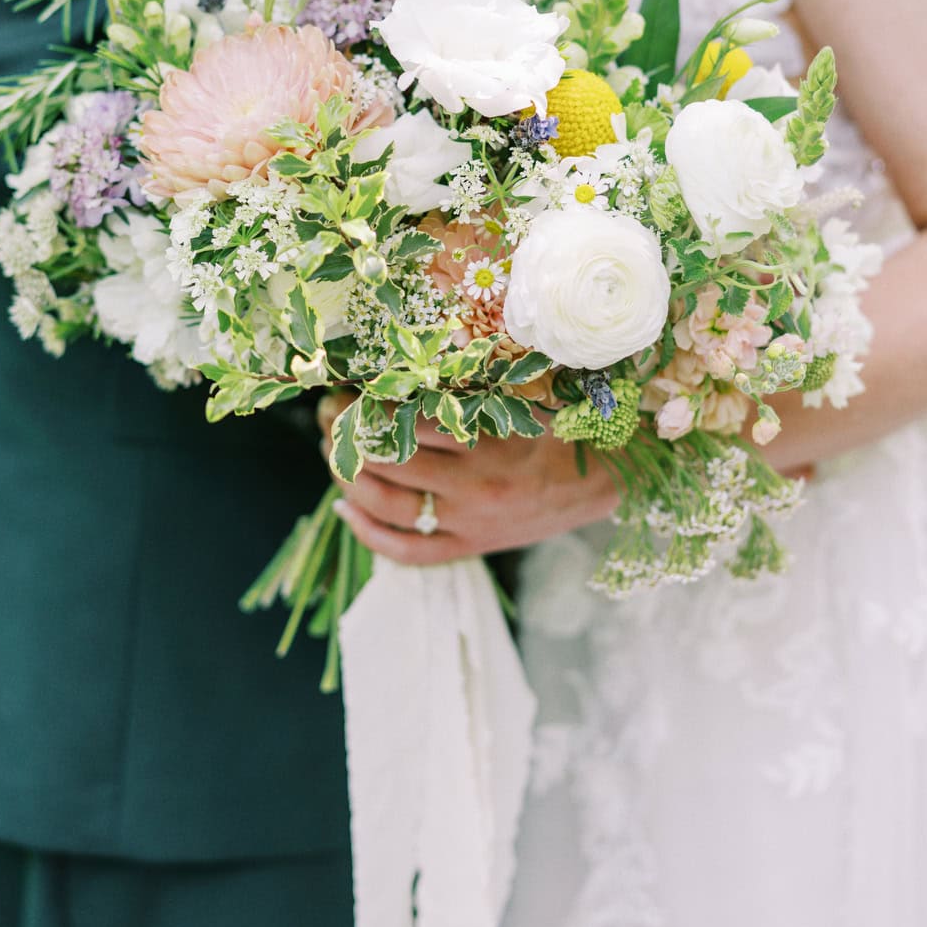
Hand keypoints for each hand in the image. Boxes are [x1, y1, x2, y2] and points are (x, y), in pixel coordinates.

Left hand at [320, 395, 618, 565]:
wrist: (599, 480)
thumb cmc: (555, 428)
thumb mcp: (517, 399)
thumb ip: (465, 391)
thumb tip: (399, 375)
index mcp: (488, 440)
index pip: (408, 420)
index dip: (366, 404)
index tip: (347, 390)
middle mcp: (474, 485)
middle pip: (388, 461)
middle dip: (345, 436)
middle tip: (327, 416)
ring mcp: (468, 522)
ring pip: (388, 504)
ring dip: (348, 477)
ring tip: (331, 454)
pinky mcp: (467, 548)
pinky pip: (405, 550)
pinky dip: (367, 532)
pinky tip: (343, 510)